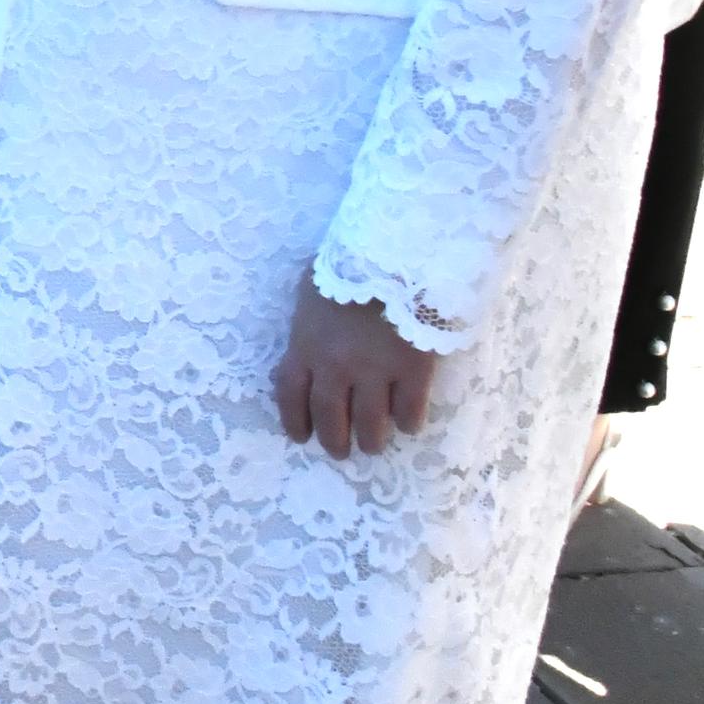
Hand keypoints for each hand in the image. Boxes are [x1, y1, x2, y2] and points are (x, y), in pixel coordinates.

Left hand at [273, 280, 442, 461]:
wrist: (397, 251)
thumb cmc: (352, 263)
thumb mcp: (313, 287)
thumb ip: (307, 321)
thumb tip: (306, 342)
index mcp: (305, 345)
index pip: (290, 395)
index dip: (294, 421)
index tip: (302, 437)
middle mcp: (335, 366)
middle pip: (329, 418)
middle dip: (334, 441)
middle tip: (340, 452)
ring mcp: (375, 371)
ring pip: (370, 423)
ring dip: (371, 440)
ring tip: (374, 445)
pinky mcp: (413, 370)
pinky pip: (409, 410)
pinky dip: (408, 423)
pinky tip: (408, 424)